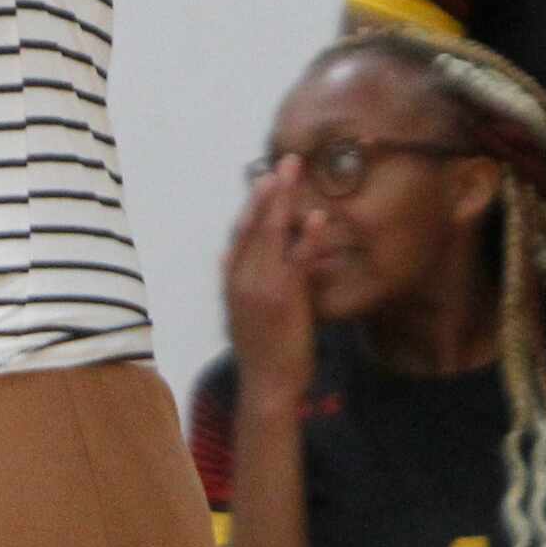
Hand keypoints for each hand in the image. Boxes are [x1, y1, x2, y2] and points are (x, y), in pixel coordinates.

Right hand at [224, 159, 317, 404]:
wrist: (267, 384)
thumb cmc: (262, 353)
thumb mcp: (240, 313)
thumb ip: (238, 283)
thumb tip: (227, 258)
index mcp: (233, 281)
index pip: (241, 233)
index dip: (253, 205)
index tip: (265, 180)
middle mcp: (242, 278)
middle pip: (254, 224)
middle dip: (269, 190)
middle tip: (285, 162)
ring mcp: (261, 285)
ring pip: (271, 233)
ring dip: (284, 199)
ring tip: (296, 172)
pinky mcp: (283, 296)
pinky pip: (296, 260)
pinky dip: (307, 237)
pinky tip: (318, 217)